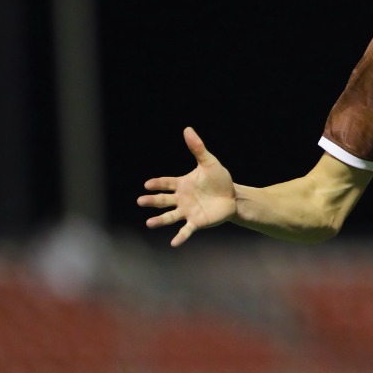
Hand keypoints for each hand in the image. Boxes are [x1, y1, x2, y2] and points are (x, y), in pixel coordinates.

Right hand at [138, 126, 237, 246]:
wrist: (233, 197)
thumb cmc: (220, 180)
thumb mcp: (209, 163)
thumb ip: (198, 148)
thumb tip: (188, 129)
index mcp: (182, 184)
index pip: (166, 183)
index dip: (157, 183)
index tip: (147, 184)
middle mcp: (181, 199)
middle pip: (163, 200)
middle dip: (152, 201)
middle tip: (140, 201)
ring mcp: (187, 211)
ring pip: (170, 216)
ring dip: (160, 220)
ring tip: (149, 223)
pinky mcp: (197, 222)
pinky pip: (186, 230)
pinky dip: (180, 236)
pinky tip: (174, 243)